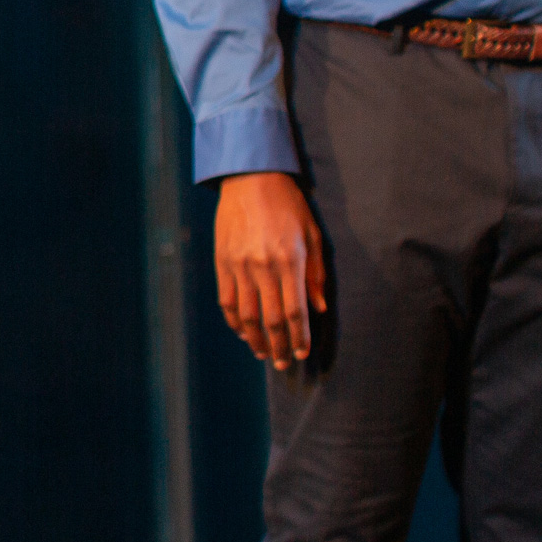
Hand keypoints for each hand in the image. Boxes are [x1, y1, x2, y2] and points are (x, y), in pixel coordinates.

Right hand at [215, 171, 326, 368]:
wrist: (250, 178)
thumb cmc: (288, 205)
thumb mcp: (312, 235)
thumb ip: (316, 274)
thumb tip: (319, 307)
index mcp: (289, 261)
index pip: (295, 312)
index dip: (299, 337)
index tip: (302, 353)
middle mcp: (263, 267)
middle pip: (271, 320)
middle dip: (278, 346)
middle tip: (282, 363)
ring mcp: (239, 266)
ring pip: (246, 315)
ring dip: (255, 339)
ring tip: (263, 353)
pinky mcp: (222, 262)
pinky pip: (227, 300)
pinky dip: (234, 321)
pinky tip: (242, 332)